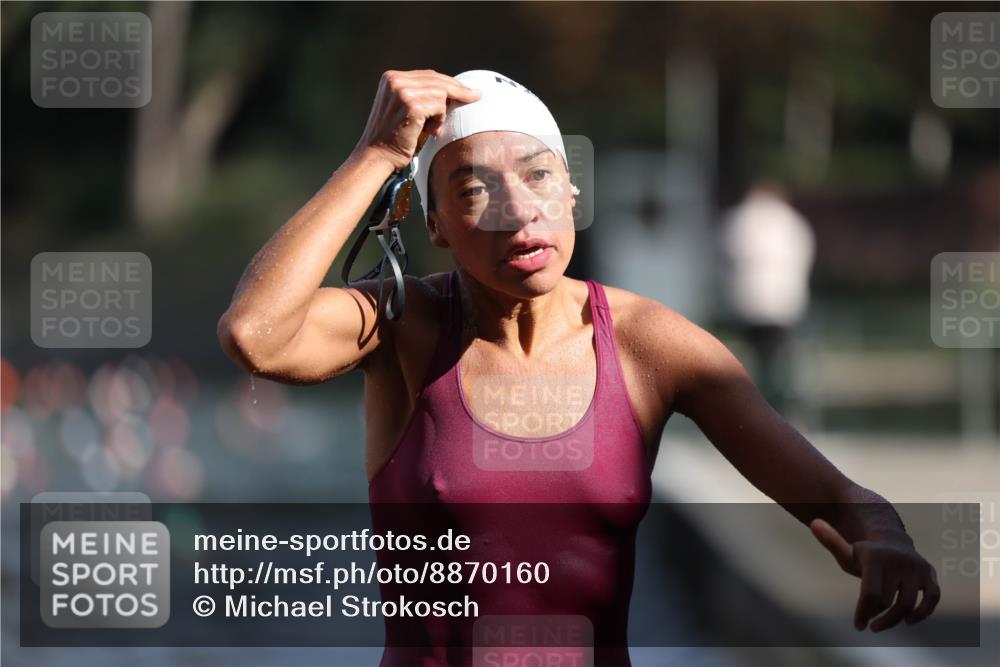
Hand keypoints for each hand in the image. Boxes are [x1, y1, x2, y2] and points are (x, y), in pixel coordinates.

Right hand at [353, 69, 480, 171]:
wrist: (376, 156)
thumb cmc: (392, 138)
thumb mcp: (401, 109)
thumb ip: (418, 96)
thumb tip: (448, 93)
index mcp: (391, 78)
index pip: (428, 76)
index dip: (448, 83)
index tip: (465, 89)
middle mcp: (395, 80)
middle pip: (437, 80)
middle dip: (458, 90)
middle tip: (476, 96)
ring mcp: (402, 91)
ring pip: (441, 93)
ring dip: (441, 113)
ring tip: (430, 129)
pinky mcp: (411, 105)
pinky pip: (439, 106)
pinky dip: (439, 120)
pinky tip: (429, 131)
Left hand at [810, 518, 940, 631]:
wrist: (891, 541)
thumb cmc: (864, 554)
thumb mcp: (846, 551)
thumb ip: (832, 541)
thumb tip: (813, 523)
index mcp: (875, 556)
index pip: (870, 593)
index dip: (863, 612)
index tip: (858, 625)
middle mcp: (897, 559)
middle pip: (887, 600)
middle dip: (876, 615)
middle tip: (869, 623)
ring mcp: (915, 567)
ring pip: (909, 603)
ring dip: (895, 620)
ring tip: (881, 625)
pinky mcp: (929, 574)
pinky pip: (933, 598)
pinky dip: (923, 612)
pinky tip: (910, 620)